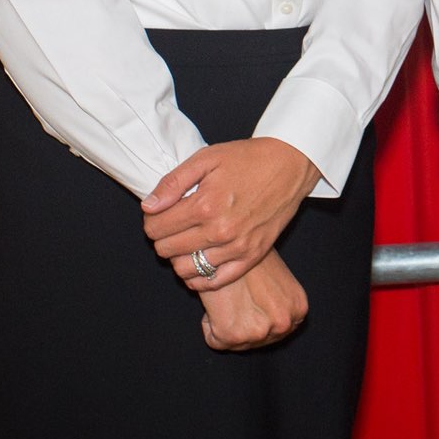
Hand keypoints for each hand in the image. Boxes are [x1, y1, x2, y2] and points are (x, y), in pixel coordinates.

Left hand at [143, 138, 322, 288]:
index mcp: (205, 205)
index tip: (159, 212)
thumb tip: (148, 206)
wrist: (290, 164)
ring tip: (186, 240)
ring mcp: (237, 247)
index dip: (151, 220)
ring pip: (185, 269)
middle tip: (172, 224)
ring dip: (178, 257)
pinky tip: (199, 260)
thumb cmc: (248, 158)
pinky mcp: (252, 256)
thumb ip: (173, 182)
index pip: (156, 228)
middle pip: (166, 250)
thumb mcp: (206, 158)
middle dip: (162, 237)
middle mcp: (220, 231)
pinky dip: (200, 276)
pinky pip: (214, 281)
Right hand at [199, 249, 307, 351]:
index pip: (276, 330)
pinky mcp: (233, 335)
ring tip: (227, 297)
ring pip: (234, 342)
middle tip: (234, 298)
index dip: (256, 317)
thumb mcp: (280, 278)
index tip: (247, 303)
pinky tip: (217, 300)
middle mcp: (284, 324)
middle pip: (256, 340)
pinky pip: (214, 340)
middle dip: (241, 323)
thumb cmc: (250, 254)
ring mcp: (260, 332)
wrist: (228, 243)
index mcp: (299, 309)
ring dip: (224, 322)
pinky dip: (209, 323)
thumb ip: (278, 301)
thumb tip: (264, 314)